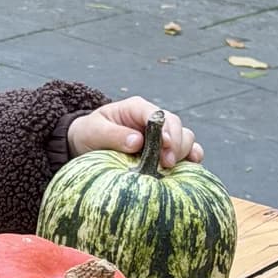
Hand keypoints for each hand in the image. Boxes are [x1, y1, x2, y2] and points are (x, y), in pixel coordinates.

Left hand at [68, 97, 202, 167]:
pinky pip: (186, 152)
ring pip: (185, 138)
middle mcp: (153, 119)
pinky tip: (189, 169)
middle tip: (167, 164)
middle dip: (176, 144)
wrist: (86, 145)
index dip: (165, 129)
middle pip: (176, 126)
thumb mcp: (94, 131)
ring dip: (183, 152)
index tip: (165, 145)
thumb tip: (137, 142)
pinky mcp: (166, 151)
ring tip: (172, 168)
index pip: (157, 114)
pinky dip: (191, 159)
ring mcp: (162, 135)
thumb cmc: (89, 134)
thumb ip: (113, 135)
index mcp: (136, 108)